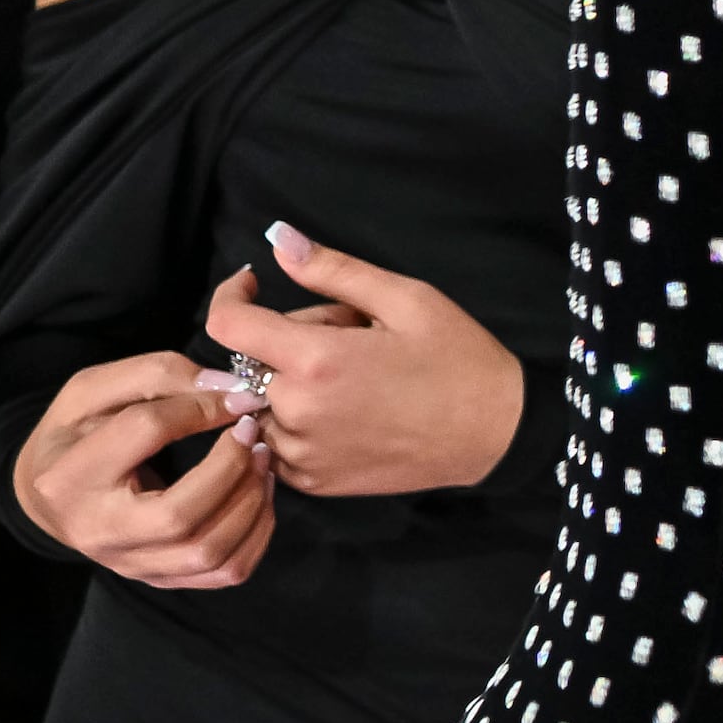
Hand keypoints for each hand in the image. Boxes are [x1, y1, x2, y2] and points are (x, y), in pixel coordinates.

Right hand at [13, 350, 276, 588]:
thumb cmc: (74, 434)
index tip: (235, 397)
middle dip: (231, 468)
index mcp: (70, 475)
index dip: (200, 406)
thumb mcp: (94, 390)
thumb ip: (157, 376)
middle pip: (180, 514)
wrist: (47, 494)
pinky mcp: (157, 578)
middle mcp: (98, 531)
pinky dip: (257, 534)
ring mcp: (128, 563)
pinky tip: (258, 495)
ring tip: (262, 461)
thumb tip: (230, 390)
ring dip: (252, 502)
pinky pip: (224, 572)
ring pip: (208, 552)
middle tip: (253, 434)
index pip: (144, 431)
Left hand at [195, 222, 523, 496]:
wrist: (495, 434)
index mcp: (315, 361)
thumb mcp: (407, 299)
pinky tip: (350, 412)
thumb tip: (279, 240)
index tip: (254, 286)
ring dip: (293, 384)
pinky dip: (299, 421)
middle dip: (290, 339)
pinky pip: (277, 441)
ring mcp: (300, 454)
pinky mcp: (312, 482)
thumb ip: (334, 270)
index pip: (227, 325)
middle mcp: (296, 411)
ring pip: (264, 402)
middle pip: (253, 361)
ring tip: (354, 381)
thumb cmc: (457, 360)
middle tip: (354, 338)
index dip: (231, 296)